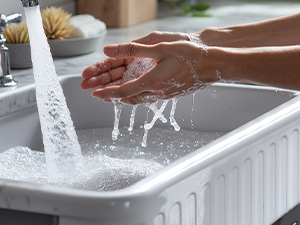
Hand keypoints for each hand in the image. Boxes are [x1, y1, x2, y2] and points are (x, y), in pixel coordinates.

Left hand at [81, 33, 219, 104]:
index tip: (95, 93)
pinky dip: (136, 96)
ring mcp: (165, 95)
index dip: (108, 93)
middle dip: (112, 98)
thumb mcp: (159, 47)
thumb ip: (133, 49)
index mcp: (153, 81)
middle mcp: (157, 92)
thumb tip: (109, 50)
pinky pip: (149, 98)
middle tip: (99, 95)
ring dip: (124, 98)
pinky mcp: (170, 94)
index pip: (124, 91)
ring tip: (113, 95)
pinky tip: (135, 91)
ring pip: (139, 100)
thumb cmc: (189, 55)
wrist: (212, 65)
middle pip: (129, 99)